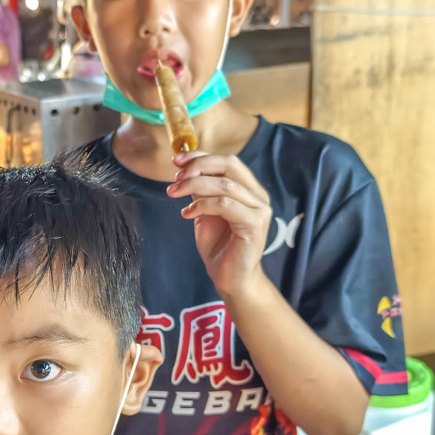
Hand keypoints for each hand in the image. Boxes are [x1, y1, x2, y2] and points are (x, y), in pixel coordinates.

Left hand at [166, 152, 273, 300]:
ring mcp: (259, 210)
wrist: (231, 278)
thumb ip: (201, 190)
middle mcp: (258, 196)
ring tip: (174, 193)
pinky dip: (201, 205)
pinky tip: (187, 214)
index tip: (176, 160)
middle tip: (176, 177)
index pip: (227, 161)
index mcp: (249, 189)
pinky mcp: (254, 224)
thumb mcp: (205, 210)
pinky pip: (224, 205)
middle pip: (230, 164)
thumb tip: (185, 168)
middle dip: (198, 166)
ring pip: (224, 185)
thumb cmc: (220, 245)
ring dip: (193, 186)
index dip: (201, 156)